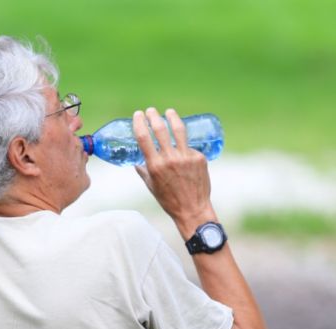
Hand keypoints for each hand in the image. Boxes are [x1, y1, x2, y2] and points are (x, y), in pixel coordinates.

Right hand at [133, 107, 215, 238]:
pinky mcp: (199, 158)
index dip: (139, 122)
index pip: (144, 137)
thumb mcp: (151, 186)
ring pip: (179, 130)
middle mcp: (170, 158)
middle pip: (160, 129)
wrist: (193, 210)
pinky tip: (183, 146)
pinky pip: (189, 146)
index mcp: (155, 165)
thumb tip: (137, 163)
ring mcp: (186, 157)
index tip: (138, 115)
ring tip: (169, 112)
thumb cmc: (169, 201)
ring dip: (172, 117)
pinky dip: (184, 145)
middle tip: (151, 111)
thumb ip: (143, 172)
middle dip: (154, 116)